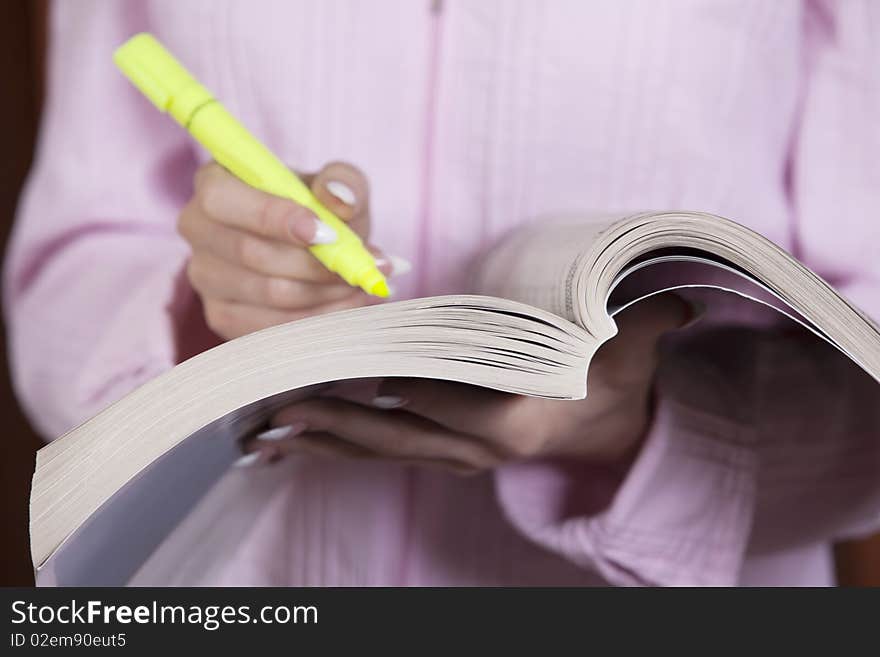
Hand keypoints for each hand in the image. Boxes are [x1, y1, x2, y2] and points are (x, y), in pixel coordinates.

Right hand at [179, 161, 397, 339]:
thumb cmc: (320, 210)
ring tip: (357, 283)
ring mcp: (203, 276)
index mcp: (213, 183)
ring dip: (324, 292)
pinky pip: (272, 327)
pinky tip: (342, 304)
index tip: (325, 233)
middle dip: (315, 263)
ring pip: (269, 293)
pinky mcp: (220, 316)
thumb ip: (343, 182)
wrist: (314, 247)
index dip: (273, 217)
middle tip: (360, 266)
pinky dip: (317, 317)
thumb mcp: (337, 186)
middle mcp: (197, 228)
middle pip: (251, 253)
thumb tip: (340, 198)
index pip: (223, 200)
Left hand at [240, 294, 694, 471]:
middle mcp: (472, 449)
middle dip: (334, 417)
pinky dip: (334, 446)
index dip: (395, 386)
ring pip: (376, 449)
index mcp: (512, 423)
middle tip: (278, 399)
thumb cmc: (610, 388)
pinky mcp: (438, 454)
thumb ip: (643, 331)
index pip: (445, 400)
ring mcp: (452, 456)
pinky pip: (378, 452)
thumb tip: (676, 304)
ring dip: (321, 437)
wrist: (606, 434)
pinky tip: (291, 440)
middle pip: (392, 431)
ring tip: (266, 424)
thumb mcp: (634, 358)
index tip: (346, 370)